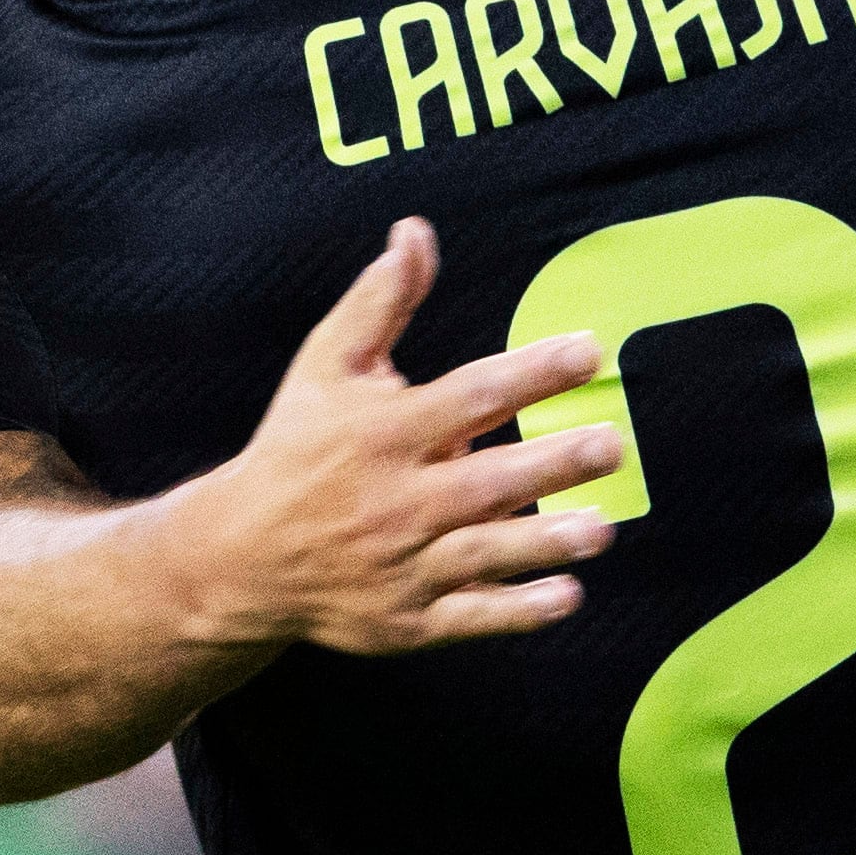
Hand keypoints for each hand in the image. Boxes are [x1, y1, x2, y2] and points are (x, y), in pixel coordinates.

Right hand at [177, 218, 623, 656]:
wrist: (243, 556)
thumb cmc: (297, 447)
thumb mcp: (326, 366)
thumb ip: (379, 303)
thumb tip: (415, 233)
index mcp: (382, 433)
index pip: (469, 396)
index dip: (531, 373)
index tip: (587, 351)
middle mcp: (395, 501)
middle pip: (487, 481)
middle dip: (553, 463)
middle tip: (612, 445)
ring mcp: (402, 566)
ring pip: (485, 554)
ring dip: (546, 542)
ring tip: (602, 529)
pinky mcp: (406, 620)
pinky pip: (470, 618)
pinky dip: (518, 611)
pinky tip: (567, 595)